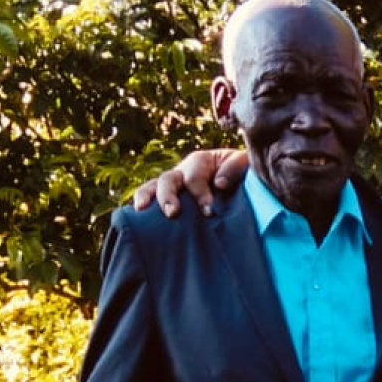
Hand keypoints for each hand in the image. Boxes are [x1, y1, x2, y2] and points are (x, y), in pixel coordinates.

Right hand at [131, 148, 248, 216]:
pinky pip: (150, 199)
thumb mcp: (245, 164)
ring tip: (141, 210)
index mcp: (201, 161)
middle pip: (168, 180)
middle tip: (172, 212)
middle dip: (168, 196)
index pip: (194, 177)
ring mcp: (175, 185)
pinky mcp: (171, 199)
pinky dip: (142, 205)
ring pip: (153, 186)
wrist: (244, 183)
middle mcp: (183, 171)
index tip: (208, 211)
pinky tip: (136, 220)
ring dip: (146, 197)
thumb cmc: (244, 173)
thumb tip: (218, 183)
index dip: (199, 193)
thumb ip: (235, 168)